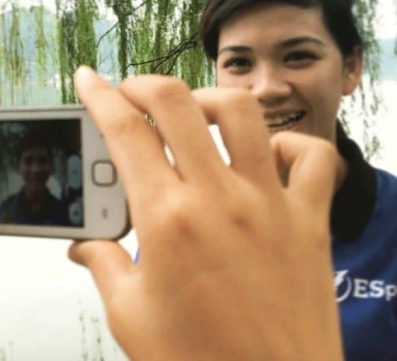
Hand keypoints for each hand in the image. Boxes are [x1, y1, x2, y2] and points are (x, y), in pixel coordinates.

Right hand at [69, 67, 342, 360]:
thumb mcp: (131, 317)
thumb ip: (102, 266)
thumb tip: (84, 246)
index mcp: (166, 221)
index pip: (124, 131)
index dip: (99, 94)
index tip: (88, 78)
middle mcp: (219, 200)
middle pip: (176, 102)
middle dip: (143, 84)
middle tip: (130, 93)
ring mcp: (270, 205)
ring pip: (242, 113)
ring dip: (208, 100)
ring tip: (192, 115)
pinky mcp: (310, 222)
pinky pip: (312, 158)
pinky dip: (290, 144)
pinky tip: (266, 156)